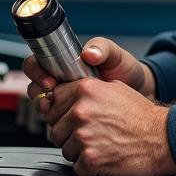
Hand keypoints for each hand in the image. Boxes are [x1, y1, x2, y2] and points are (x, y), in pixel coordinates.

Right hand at [23, 37, 155, 114]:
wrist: (140, 93)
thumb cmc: (126, 70)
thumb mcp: (115, 55)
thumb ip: (101, 48)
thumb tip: (87, 53)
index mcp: (64, 64)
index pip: (36, 65)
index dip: (37, 73)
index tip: (49, 82)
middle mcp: (61, 84)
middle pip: (35, 90)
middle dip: (39, 97)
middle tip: (50, 103)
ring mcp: (66, 103)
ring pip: (43, 109)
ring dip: (48, 114)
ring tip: (62, 115)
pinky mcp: (73, 120)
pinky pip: (58, 125)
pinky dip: (61, 127)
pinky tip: (72, 128)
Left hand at [44, 78, 175, 175]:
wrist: (163, 138)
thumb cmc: (142, 115)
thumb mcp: (114, 88)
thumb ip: (87, 89)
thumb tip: (66, 94)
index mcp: (85, 90)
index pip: (53, 102)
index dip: (63, 112)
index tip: (73, 118)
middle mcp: (81, 111)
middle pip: (55, 128)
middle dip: (69, 134)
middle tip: (91, 134)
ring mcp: (84, 135)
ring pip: (64, 149)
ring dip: (78, 151)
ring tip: (100, 145)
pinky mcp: (90, 159)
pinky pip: (76, 167)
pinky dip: (88, 167)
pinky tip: (103, 157)